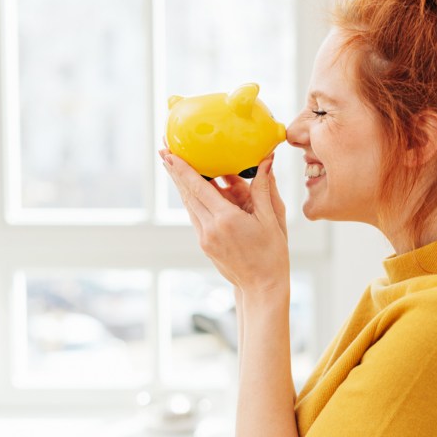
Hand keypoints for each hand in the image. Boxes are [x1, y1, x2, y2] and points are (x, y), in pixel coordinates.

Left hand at [160, 148, 288, 296]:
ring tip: (173, 165)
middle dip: (175, 171)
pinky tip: (192, 189)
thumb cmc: (272, 254)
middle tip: (164, 149)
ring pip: (189, 205)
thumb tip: (266, 161)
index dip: (183, 169)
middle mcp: (210, 228)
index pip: (199, 187)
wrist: (262, 287)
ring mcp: (205, 238)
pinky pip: (196, 216)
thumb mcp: (272, 219)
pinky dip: (193, 199)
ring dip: (181, 184)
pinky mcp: (205, 244)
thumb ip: (264, 189)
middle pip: (187, 194)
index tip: (169, 152)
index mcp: (227, 220)